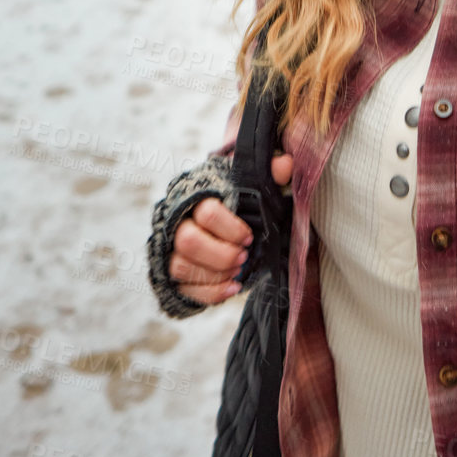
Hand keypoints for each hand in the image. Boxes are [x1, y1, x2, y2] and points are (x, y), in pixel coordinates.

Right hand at [169, 154, 292, 305]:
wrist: (214, 219)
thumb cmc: (236, 201)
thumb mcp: (253, 184)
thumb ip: (269, 173)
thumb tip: (286, 163)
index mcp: (197, 196)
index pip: (207, 212)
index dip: (231, 228)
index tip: (249, 237)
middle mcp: (178, 222)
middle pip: (188, 241)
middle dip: (221, 254)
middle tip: (243, 256)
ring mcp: (170, 250)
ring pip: (181, 267)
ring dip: (215, 274)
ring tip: (237, 271)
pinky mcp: (171, 275)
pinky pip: (183, 290)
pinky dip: (209, 293)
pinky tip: (231, 287)